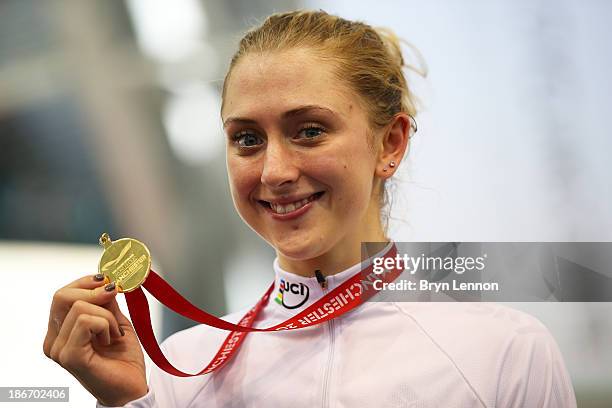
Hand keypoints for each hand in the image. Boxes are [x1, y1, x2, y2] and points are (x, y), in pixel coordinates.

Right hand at [43, 274, 147, 405]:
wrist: (132, 387)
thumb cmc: (123, 358)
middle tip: (114, 298)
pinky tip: (110, 339)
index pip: (62, 295)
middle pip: (62, 296)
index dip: (85, 283)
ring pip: (79, 307)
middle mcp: (55, 341)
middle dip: (94, 291)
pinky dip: (105, 324)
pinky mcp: (69, 356)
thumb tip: (105, 280)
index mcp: (61, 331)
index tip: (109, 282)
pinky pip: (86, 321)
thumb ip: (106, 302)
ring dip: (106, 315)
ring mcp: (59, 350)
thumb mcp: (115, 321)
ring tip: (113, 333)